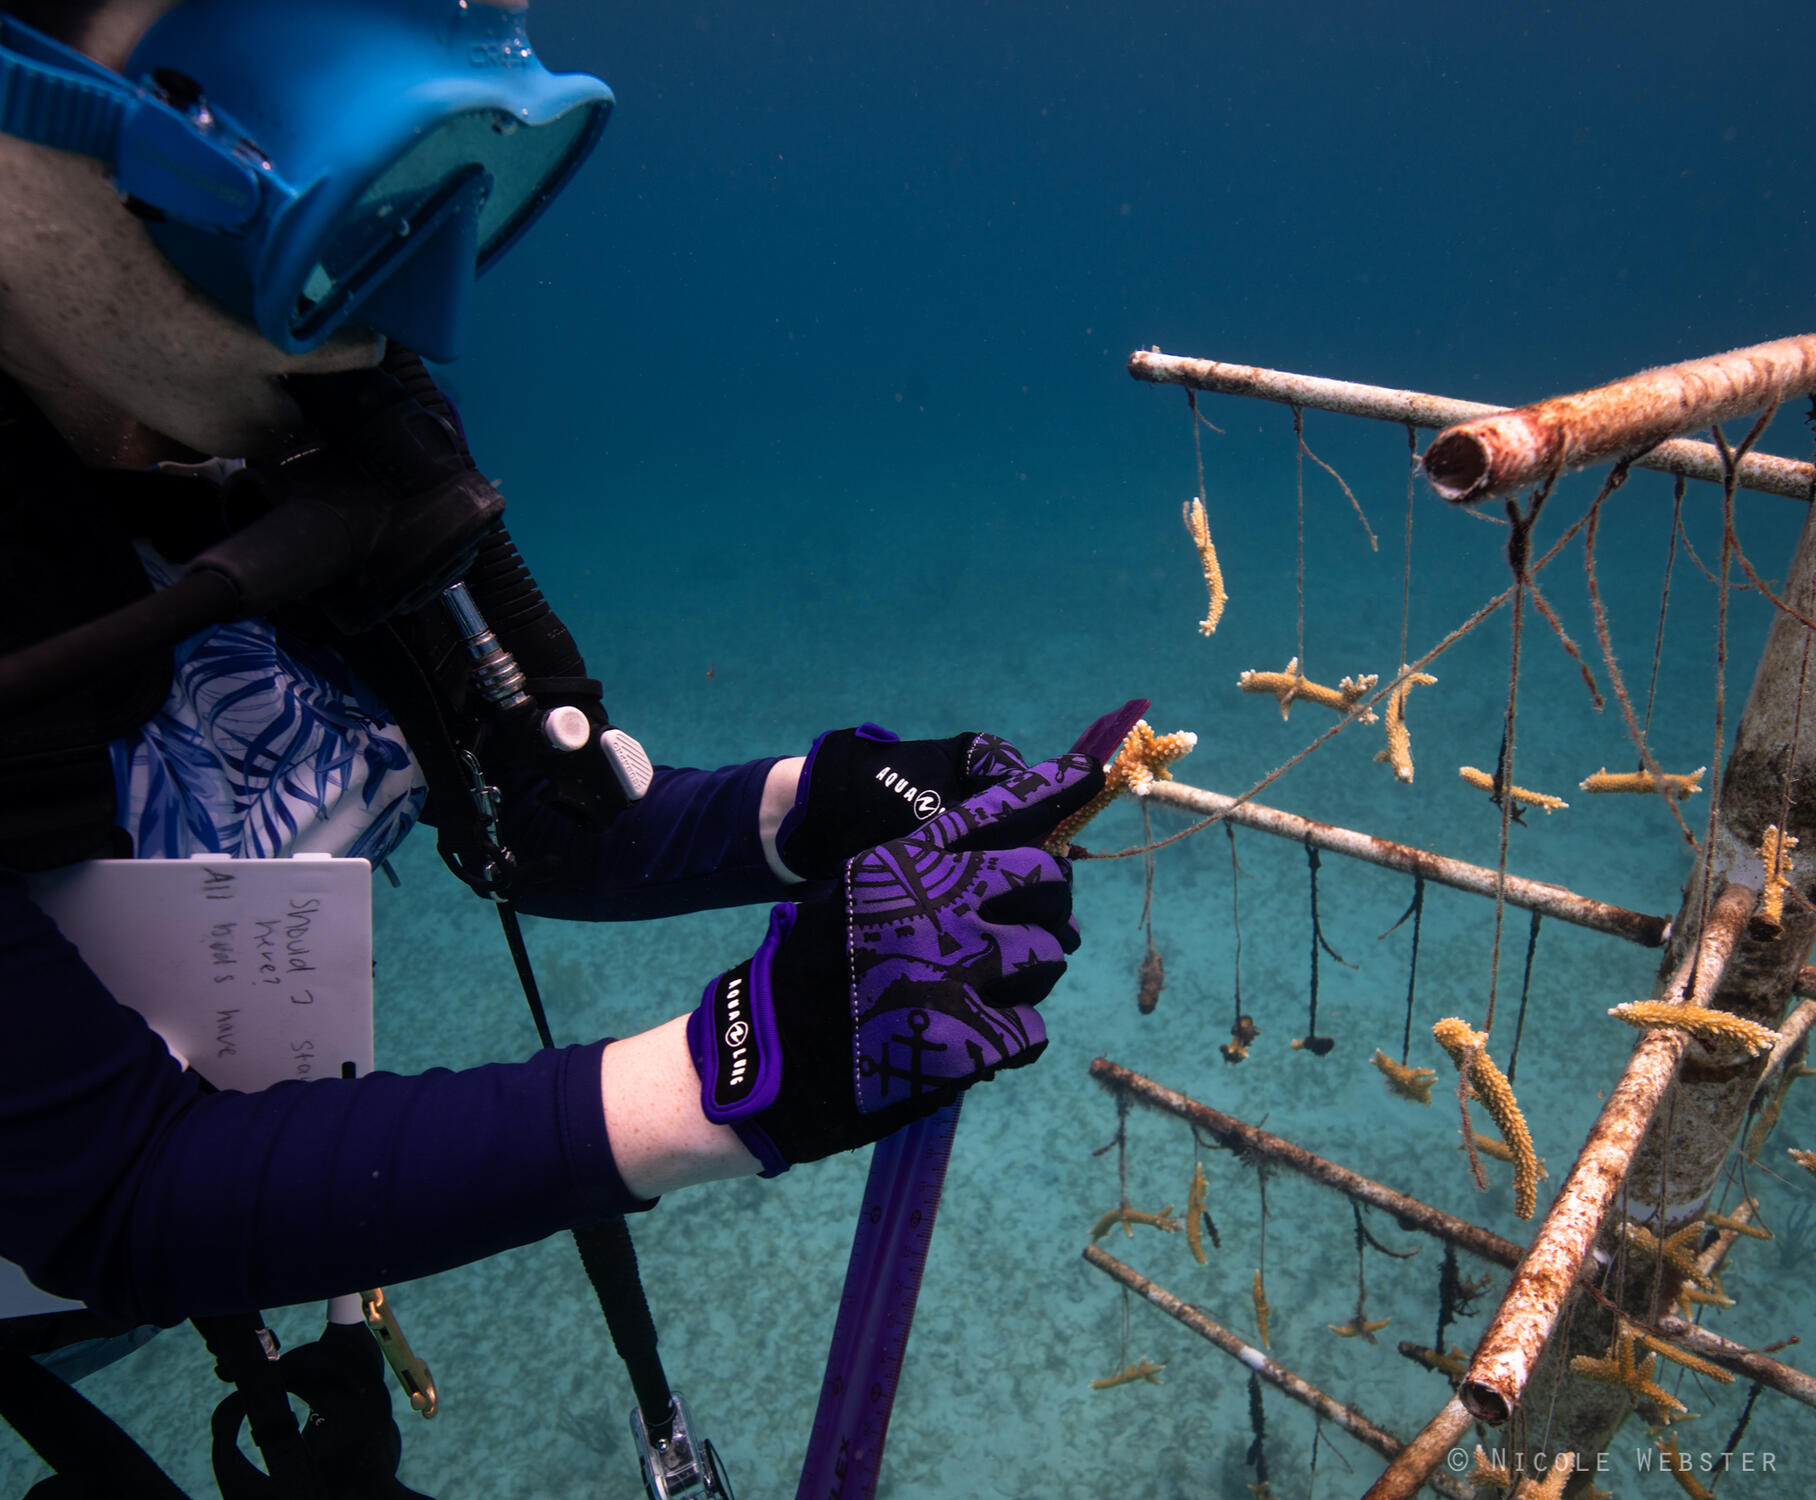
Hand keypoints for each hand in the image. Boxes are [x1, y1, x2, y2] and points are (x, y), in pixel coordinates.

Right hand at [687, 747, 1103, 1171]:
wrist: (768, 1057)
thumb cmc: (811, 972)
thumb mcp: (856, 894)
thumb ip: (927, 875)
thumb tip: (1014, 872)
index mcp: (907, 860)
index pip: (997, 809)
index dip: (1049, 789)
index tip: (1088, 773)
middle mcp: (939, 902)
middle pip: (1045, 882)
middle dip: (1041, 908)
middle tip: (1013, 937)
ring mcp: (956, 969)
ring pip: (1046, 958)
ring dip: (1023, 981)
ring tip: (975, 999)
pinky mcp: (966, 1039)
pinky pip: (1032, 1030)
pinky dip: (1009, 1041)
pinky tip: (969, 1045)